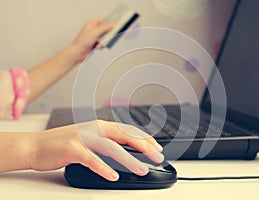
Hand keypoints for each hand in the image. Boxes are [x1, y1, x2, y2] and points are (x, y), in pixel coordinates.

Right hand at [29, 120, 163, 181]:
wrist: (36, 145)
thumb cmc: (64, 143)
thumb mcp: (89, 138)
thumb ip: (107, 141)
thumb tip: (127, 150)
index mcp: (100, 126)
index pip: (128, 130)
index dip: (144, 138)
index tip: (157, 147)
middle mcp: (94, 129)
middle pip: (124, 135)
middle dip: (144, 146)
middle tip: (157, 157)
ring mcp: (83, 138)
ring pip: (112, 147)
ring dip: (129, 159)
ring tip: (141, 170)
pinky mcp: (71, 149)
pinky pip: (91, 159)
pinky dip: (103, 168)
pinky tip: (113, 176)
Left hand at [69, 16, 113, 61]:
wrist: (78, 53)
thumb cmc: (82, 42)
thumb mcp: (95, 32)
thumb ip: (104, 28)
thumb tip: (111, 24)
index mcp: (91, 23)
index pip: (102, 19)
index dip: (108, 21)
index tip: (114, 24)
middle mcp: (93, 29)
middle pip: (105, 29)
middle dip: (106, 34)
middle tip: (108, 36)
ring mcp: (94, 36)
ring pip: (104, 37)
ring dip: (103, 41)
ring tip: (99, 43)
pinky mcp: (95, 43)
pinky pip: (102, 43)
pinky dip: (101, 45)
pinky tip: (97, 47)